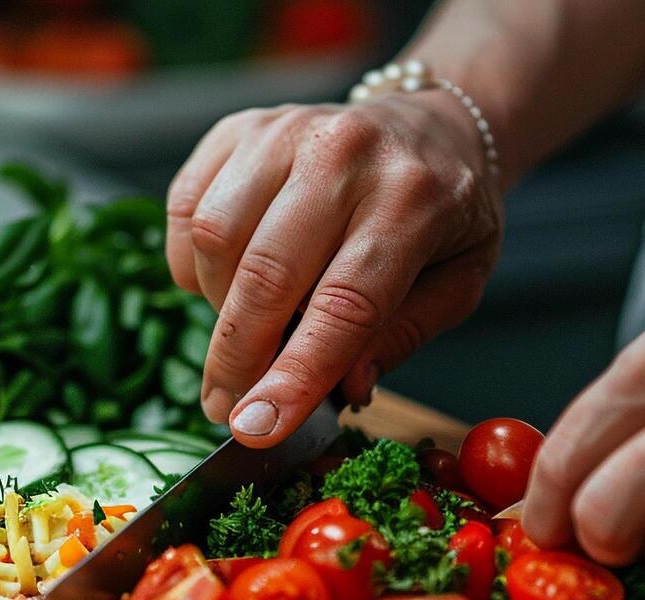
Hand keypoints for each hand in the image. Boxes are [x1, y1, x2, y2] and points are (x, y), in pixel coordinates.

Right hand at [166, 93, 502, 445]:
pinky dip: (194, 263)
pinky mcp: (240, 128)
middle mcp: (344, 153)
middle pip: (266, 274)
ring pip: (214, 239)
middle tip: (229, 410)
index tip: (257, 429)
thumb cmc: (444, 214)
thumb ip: (401, 337)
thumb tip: (344, 388)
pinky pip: (186, 209)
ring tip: (247, 331)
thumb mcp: (458, 283)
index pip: (345, 304)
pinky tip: (229, 280)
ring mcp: (285, 131)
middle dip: (237, 360)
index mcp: (414, 198)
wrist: (432, 125)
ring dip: (218, 308)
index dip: (295, 375)